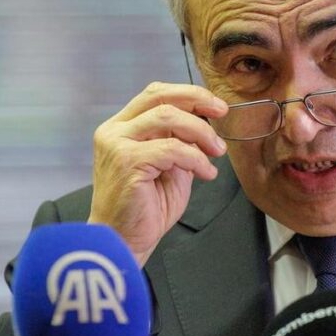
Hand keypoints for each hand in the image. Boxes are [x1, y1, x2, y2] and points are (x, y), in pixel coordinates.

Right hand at [88, 82, 228, 266]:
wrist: (123, 241)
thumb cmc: (145, 207)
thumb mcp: (169, 165)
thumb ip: (180, 141)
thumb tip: (207, 124)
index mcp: (121, 128)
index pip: (154, 94)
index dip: (188, 94)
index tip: (215, 106)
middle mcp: (114, 131)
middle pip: (159, 97)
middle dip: (197, 100)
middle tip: (222, 113)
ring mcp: (116, 145)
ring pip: (167, 118)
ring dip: (201, 132)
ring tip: (217, 152)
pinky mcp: (127, 162)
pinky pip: (172, 148)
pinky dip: (196, 158)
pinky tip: (206, 173)